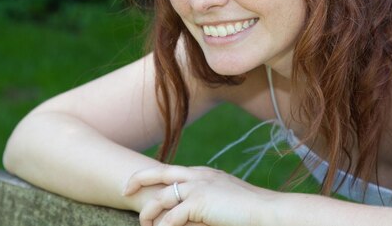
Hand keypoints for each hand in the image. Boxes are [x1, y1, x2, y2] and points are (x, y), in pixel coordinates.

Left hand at [123, 164, 273, 225]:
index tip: (137, 184)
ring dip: (150, 213)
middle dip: (139, 180)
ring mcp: (199, 187)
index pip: (171, 170)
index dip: (152, 176)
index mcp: (203, 173)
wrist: (266, 211)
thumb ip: (203, 201)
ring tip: (144, 225)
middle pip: (160, 173)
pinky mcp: (200, 202)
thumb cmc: (248, 210)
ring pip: (162, 197)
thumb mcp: (222, 199)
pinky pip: (172, 217)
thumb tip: (187, 213)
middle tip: (124, 191)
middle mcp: (198, 175)